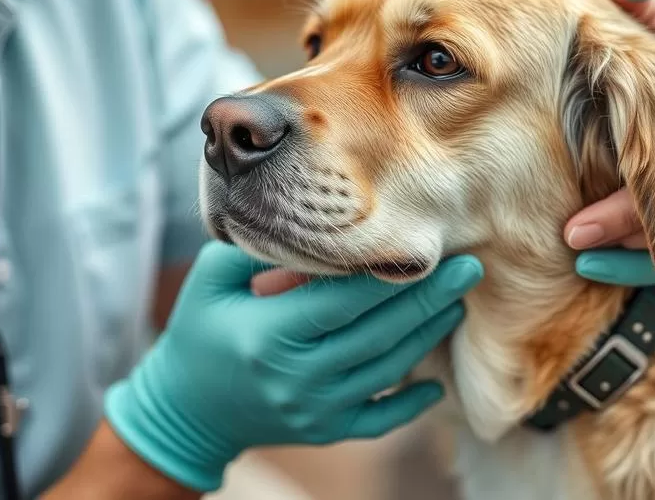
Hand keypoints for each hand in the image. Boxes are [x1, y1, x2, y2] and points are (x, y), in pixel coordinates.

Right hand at [104, 241, 482, 491]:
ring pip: (387, 371)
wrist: (185, 408)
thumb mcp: (211, 280)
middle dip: (429, 298)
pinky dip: (411, 403)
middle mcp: (297, 376)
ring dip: (427, 337)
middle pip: (379, 333)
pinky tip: (436, 382)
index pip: (346, 298)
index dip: (393, 273)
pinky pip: (379, 420)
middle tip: (469, 268)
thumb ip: (261, 251)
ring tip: (454, 304)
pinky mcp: (323, 432)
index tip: (431, 249)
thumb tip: (314, 223)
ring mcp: (314, 409)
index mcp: (270, 333)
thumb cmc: (197, 331)